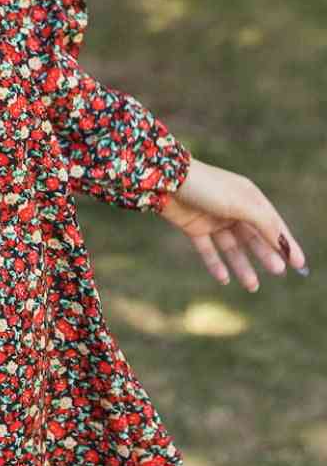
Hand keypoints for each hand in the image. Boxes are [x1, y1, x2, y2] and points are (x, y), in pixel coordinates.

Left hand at [157, 155, 308, 290]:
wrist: (166, 179)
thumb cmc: (208, 187)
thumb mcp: (241, 204)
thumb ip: (264, 223)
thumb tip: (283, 243)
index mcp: (248, 197)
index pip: (272, 223)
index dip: (286, 243)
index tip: (299, 264)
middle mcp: (232, 208)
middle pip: (253, 237)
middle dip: (265, 255)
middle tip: (277, 272)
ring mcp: (212, 218)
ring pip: (232, 247)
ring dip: (242, 266)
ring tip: (252, 286)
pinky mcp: (193, 227)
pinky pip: (208, 250)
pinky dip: (216, 264)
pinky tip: (224, 279)